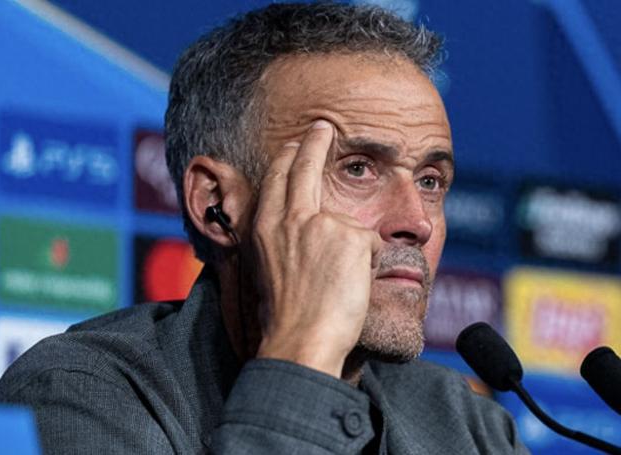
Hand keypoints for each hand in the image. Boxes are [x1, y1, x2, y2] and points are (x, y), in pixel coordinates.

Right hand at [254, 120, 381, 377]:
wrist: (302, 338)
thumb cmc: (286, 314)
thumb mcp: (271, 267)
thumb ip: (285, 238)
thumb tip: (304, 224)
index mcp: (266, 227)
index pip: (277, 178)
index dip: (288, 158)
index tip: (295, 145)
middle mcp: (290, 218)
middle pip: (304, 166)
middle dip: (314, 141)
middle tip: (322, 126)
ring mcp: (322, 224)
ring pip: (350, 223)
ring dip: (351, 251)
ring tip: (338, 283)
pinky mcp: (352, 235)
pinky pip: (370, 244)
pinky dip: (367, 265)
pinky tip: (352, 285)